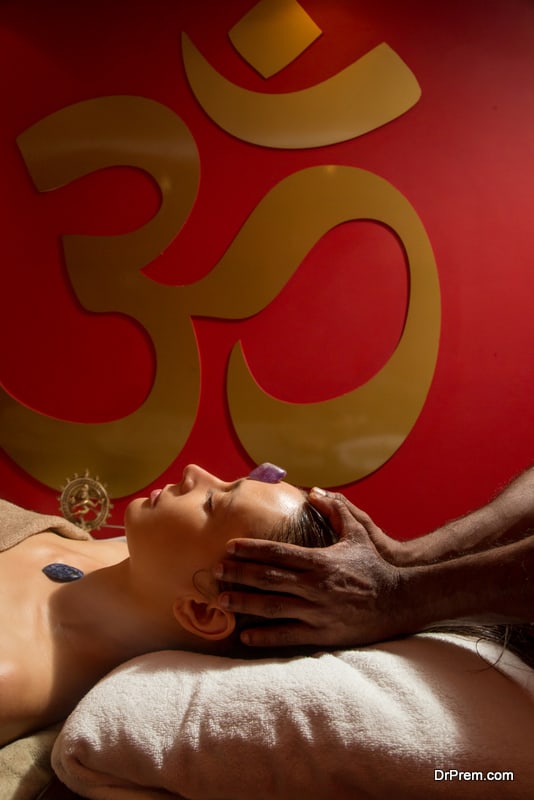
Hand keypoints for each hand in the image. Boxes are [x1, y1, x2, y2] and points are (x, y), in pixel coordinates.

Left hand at [213, 490, 403, 648]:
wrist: (400, 600)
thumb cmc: (375, 564)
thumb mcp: (358, 532)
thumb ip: (335, 509)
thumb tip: (313, 491)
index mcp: (320, 560)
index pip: (277, 552)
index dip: (250, 549)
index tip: (229, 547)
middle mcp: (315, 585)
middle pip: (268, 578)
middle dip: (238, 574)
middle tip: (215, 571)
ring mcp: (318, 611)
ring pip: (272, 607)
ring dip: (244, 603)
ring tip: (221, 600)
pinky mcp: (323, 633)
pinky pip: (288, 636)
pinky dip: (265, 636)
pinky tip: (245, 636)